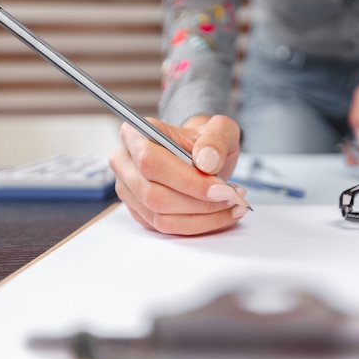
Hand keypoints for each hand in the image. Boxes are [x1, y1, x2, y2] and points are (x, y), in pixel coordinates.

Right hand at [108, 114, 248, 234]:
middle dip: (199, 203)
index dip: (188, 181)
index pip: (152, 163)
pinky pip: (167, 229)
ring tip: (233, 205)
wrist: (202, 156)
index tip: (223, 189)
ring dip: (203, 218)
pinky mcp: (140, 213)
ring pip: (161, 218)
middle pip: (154, 195)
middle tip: (233, 198)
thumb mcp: (221, 129)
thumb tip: (206, 162)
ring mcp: (129, 191)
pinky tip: (222, 214)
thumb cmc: (206, 141)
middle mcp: (124, 163)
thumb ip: (216, 139)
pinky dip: (199, 225)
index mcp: (134, 134)